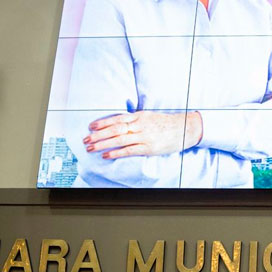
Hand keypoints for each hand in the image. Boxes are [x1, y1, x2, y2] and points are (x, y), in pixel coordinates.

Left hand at [83, 110, 202, 158]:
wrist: (186, 129)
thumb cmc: (167, 124)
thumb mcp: (150, 117)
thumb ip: (136, 120)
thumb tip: (120, 124)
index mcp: (139, 116)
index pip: (116, 119)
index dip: (102, 123)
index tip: (90, 127)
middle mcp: (140, 125)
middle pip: (114, 129)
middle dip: (98, 135)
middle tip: (86, 139)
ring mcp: (144, 136)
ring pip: (119, 140)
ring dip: (103, 144)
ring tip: (91, 148)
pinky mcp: (149, 148)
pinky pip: (129, 150)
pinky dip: (116, 153)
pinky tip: (106, 155)